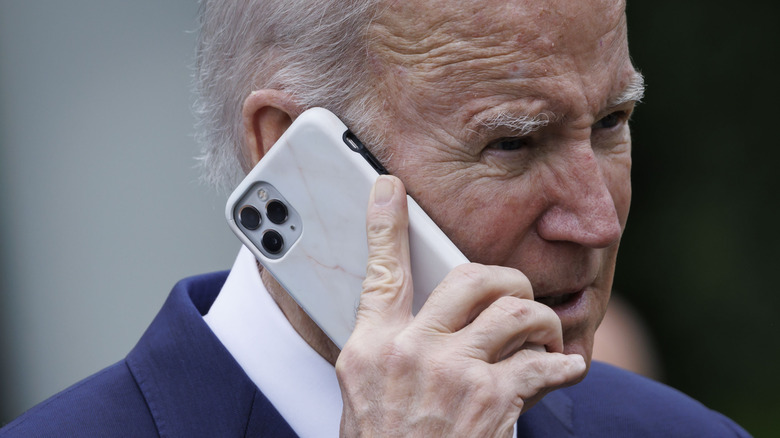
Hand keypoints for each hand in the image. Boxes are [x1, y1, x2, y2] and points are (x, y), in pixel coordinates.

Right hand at [336, 175, 586, 436]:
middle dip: (504, 280)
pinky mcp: (493, 400)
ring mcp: (453, 374)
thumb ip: (393, 352)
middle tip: (516, 298)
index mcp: (372, 348)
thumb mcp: (367, 397)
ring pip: (514, 311)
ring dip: (541, 323)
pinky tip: (564, 372)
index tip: (388, 187)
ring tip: (546, 340)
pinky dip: (563, 367)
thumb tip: (425, 323)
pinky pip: (543, 363)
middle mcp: (410, 352)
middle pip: (468, 278)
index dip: (383, 224)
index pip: (378, 271)